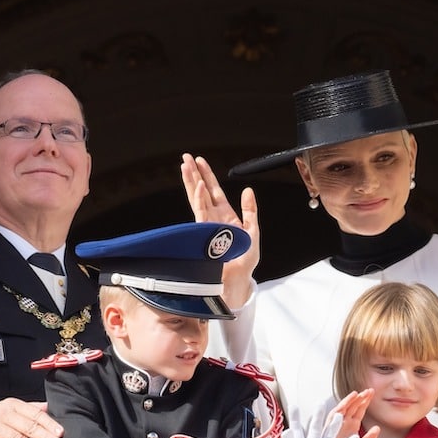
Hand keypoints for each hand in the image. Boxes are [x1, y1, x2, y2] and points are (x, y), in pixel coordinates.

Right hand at [181, 153, 258, 307]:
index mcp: (224, 215)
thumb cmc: (243, 260)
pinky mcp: (206, 232)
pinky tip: (198, 186)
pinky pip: (201, 212)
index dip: (206, 175)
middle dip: (194, 174)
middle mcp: (213, 218)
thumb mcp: (253, 231)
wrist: (238, 280)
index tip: (199, 161)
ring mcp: (207, 224)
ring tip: (185, 166)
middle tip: (186, 157)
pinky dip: (200, 198)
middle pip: (201, 191)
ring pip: (197, 199)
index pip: (213, 191)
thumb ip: (250, 211)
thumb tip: (248, 190)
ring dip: (191, 182)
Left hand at [280, 406, 359, 437]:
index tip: (293, 405)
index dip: (295, 417)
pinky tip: (355, 436)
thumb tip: (286, 430)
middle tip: (322, 402)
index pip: (297, 428)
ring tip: (339, 415)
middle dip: (319, 415)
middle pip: (316, 428)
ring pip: (329, 437)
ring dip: (334, 427)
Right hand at [326, 389, 378, 437]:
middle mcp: (344, 422)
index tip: (372, 393)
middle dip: (360, 398)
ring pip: (345, 408)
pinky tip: (348, 401)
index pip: (360, 411)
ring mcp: (337, 423)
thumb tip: (378, 428)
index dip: (365, 402)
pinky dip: (342, 406)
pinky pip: (335, 414)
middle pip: (353, 407)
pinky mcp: (330, 426)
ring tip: (359, 393)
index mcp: (352, 426)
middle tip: (369, 390)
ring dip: (351, 400)